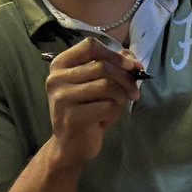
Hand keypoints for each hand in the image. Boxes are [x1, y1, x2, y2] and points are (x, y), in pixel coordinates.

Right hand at [45, 37, 145, 168]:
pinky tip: (107, 119)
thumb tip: (132, 58)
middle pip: (102, 66)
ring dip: (121, 97)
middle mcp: (56, 78)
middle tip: (134, 92)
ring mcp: (61, 98)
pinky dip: (115, 112)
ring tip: (119, 106)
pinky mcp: (71, 117)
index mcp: (60, 64)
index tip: (131, 66)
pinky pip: (107, 106)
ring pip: (106, 85)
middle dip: (125, 79)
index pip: (90, 46)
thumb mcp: (97, 84)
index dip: (114, 54)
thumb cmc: (86, 111)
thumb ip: (113, 67)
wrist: (71, 145)